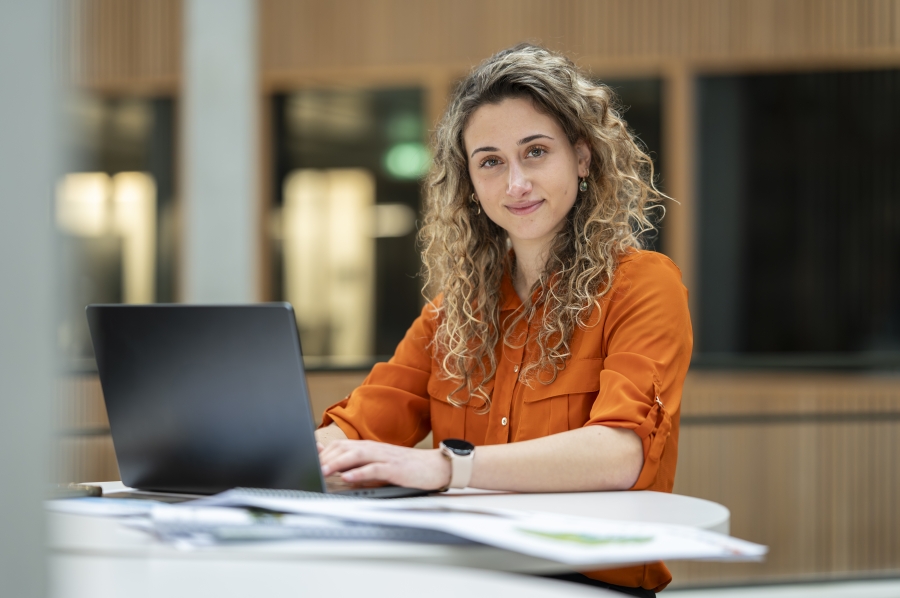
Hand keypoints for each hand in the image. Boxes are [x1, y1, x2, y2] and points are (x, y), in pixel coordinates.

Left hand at [317, 439, 450, 490]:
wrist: (435, 466)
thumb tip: (337, 468)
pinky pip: (375, 469)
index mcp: (370, 447)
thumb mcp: (379, 464)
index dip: (323, 452)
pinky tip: (349, 478)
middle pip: (345, 448)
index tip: (307, 459)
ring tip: (323, 471)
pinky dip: (360, 473)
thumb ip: (359, 464)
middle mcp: (375, 448)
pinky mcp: (396, 468)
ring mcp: (385, 457)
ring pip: (357, 455)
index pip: (341, 445)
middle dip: (326, 458)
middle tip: (310, 469)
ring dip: (338, 463)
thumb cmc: (407, 467)